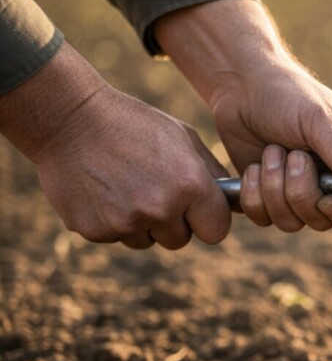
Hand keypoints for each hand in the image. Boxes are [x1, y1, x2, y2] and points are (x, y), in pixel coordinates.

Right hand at [0, 44, 230, 248]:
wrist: (70, 119)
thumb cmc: (135, 124)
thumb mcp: (184, 138)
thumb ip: (212, 174)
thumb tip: (233, 202)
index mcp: (190, 186)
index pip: (216, 231)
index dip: (208, 220)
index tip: (199, 211)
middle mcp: (161, 209)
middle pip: (181, 239)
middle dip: (173, 222)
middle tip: (155, 189)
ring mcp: (126, 223)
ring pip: (147, 240)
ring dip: (142, 223)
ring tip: (127, 185)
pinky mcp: (96, 231)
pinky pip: (116, 237)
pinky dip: (112, 220)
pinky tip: (105, 190)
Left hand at [155, 0, 331, 230]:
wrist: (241, 86)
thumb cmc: (288, 94)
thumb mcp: (319, 119)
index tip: (327, 200)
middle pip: (327, 220)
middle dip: (301, 192)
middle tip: (292, 155)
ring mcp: (300, 192)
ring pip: (293, 222)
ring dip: (274, 188)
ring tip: (270, 152)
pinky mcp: (269, 197)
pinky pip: (264, 218)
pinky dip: (253, 194)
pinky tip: (254, 166)